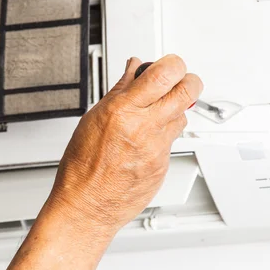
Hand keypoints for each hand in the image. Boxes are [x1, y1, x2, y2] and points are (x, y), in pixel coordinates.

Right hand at [46, 55, 202, 237]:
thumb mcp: (93, 119)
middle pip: (187, 90)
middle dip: (187, 79)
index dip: (173, 64)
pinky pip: (172, 140)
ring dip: (174, 108)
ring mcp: (158, 148)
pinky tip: (145, 140)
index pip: (164, 74)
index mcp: (123, 111)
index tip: (168, 64)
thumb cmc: (82, 167)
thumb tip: (133, 69)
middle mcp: (144, 128)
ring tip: (155, 113)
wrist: (87, 206)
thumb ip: (119, 91)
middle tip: (178, 80)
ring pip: (183, 115)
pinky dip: (163, 134)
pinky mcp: (164, 165)